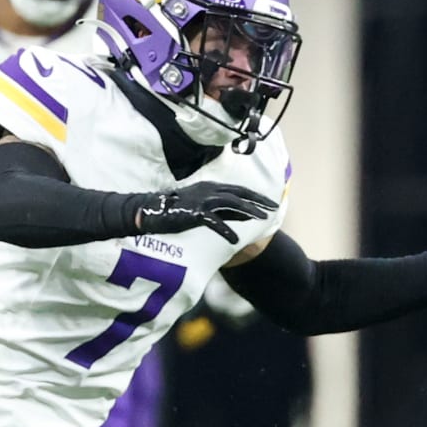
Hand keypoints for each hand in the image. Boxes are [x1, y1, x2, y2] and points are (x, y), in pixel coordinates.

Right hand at [135, 181, 277, 244]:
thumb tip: (249, 215)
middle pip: (240, 193)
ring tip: (262, 218)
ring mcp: (202, 200)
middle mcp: (209, 190)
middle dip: (258, 200)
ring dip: (248, 210)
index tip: (271, 203)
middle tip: (274, 207)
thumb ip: (227, 211)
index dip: (256, 196)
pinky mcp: (195, 213)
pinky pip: (214, 221)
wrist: (152, 211)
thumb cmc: (179, 210)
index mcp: (211, 187)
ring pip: (231, 203)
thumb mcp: (207, 209)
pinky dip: (226, 230)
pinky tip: (235, 239)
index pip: (239, 190)